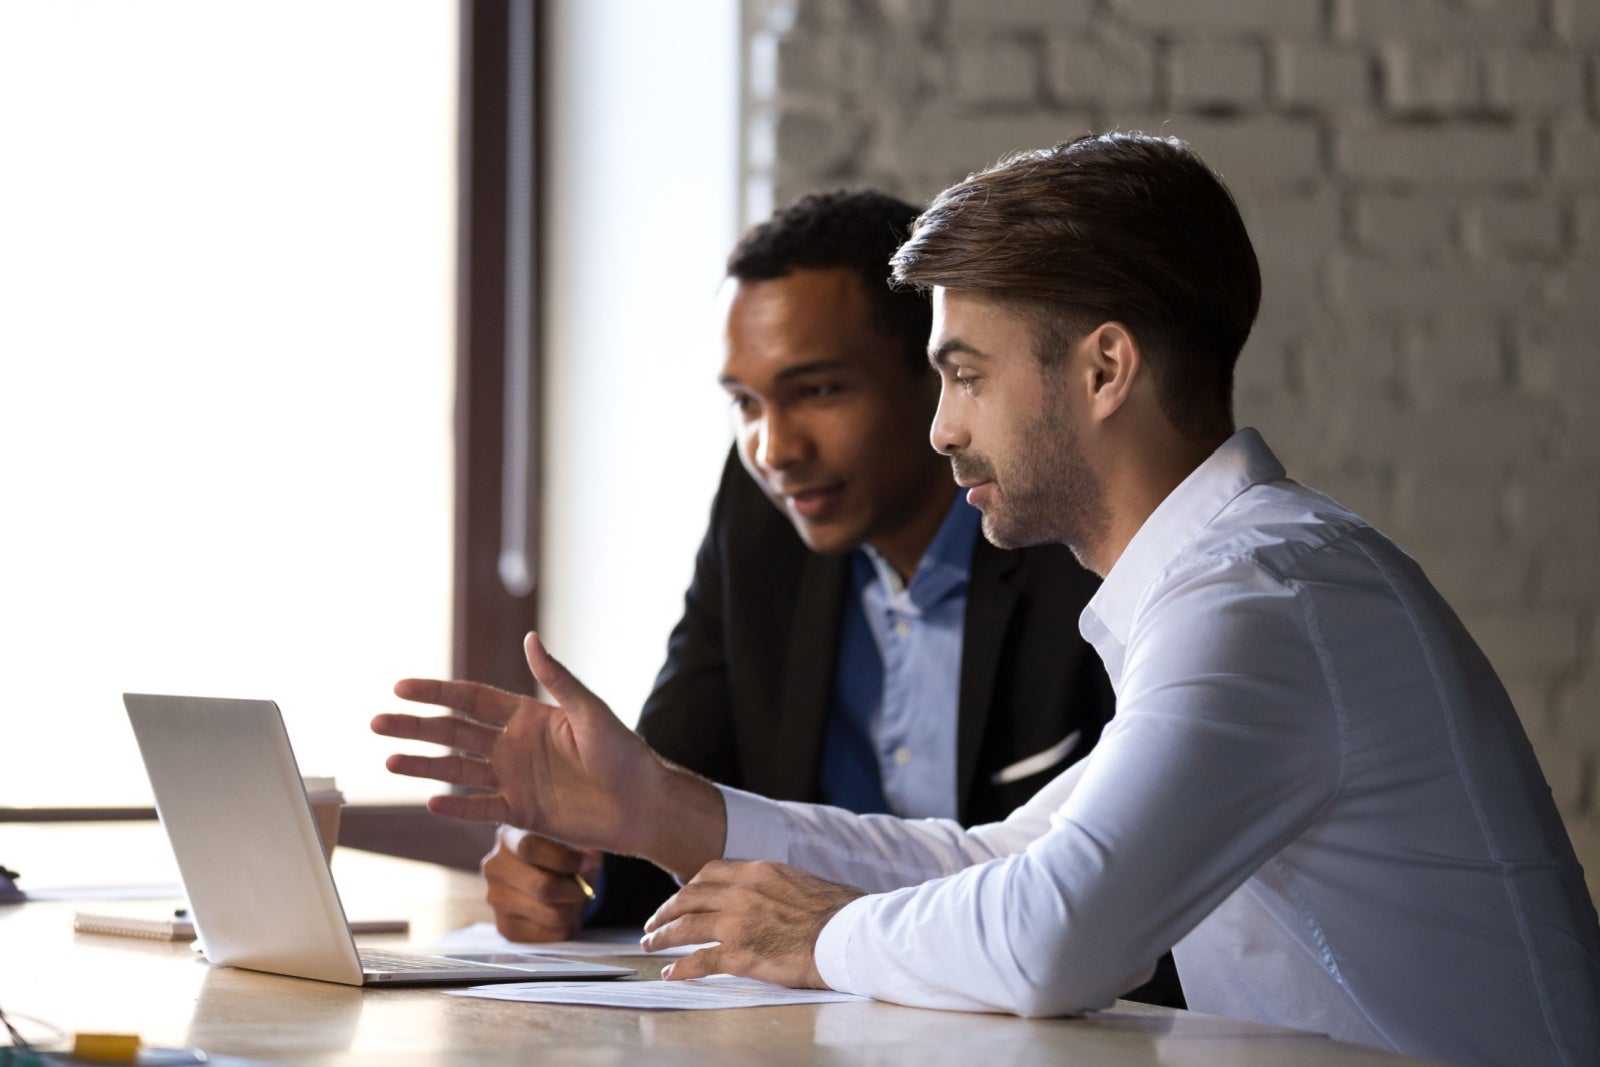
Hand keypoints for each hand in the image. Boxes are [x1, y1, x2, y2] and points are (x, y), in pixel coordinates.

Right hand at [371, 632, 725, 875]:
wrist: (643, 804)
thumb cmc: (624, 753)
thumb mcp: (590, 712)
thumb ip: (557, 679)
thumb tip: (530, 638)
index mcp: (528, 716)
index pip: (471, 699)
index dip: (436, 692)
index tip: (400, 686)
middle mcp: (514, 745)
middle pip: (454, 732)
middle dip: (415, 727)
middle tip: (375, 723)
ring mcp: (515, 779)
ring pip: (458, 770)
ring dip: (424, 765)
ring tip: (388, 761)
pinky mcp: (522, 812)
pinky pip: (481, 807)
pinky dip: (456, 806)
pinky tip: (429, 801)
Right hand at [483, 825, 602, 942]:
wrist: (547, 878)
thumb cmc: (563, 853)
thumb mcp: (572, 839)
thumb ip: (579, 845)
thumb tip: (589, 861)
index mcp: (509, 836)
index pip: (528, 847)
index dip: (563, 858)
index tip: (587, 862)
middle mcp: (494, 867)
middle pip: (543, 887)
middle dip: (575, 891)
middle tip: (585, 889)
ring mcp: (495, 899)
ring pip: (552, 914)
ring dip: (574, 910)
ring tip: (576, 900)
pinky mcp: (505, 927)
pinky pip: (550, 935)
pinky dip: (567, 927)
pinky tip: (564, 913)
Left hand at [641, 860, 863, 987]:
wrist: (849, 935)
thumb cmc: (839, 911)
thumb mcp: (802, 882)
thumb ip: (777, 885)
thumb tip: (773, 894)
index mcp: (758, 871)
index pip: (710, 872)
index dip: (689, 887)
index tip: (681, 897)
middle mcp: (741, 892)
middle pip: (689, 897)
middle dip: (666, 911)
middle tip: (653, 923)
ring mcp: (737, 923)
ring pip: (685, 927)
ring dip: (662, 936)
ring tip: (650, 945)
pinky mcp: (740, 954)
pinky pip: (698, 961)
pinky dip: (680, 968)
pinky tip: (670, 974)